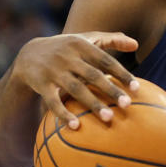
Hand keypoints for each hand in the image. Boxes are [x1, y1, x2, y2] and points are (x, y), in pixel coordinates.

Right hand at [12, 31, 139, 128]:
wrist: (29, 54)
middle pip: (93, 75)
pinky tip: (76, 127)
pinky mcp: (41, 84)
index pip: (106, 61)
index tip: (137, 89)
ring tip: (108, 119)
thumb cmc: (68, 48)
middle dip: (110, 90)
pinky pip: (52, 101)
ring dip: (92, 104)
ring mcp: (53, 71)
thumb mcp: (87, 39)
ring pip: (75, 89)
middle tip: (127, 105)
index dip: (122, 74)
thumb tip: (137, 44)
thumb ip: (112, 40)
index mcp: (81, 45)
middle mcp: (67, 57)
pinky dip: (63, 114)